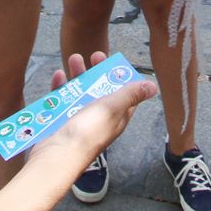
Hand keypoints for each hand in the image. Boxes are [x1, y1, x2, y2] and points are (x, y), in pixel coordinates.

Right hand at [32, 52, 156, 174]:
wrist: (56, 156)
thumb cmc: (88, 132)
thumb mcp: (112, 108)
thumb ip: (130, 95)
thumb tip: (153, 87)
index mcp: (116, 117)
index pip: (123, 94)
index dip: (120, 77)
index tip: (114, 60)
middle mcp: (98, 118)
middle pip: (100, 90)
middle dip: (97, 71)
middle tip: (93, 54)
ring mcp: (78, 120)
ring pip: (80, 92)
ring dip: (78, 75)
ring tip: (73, 58)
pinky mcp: (60, 120)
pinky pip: (61, 100)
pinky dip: (60, 87)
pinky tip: (58, 75)